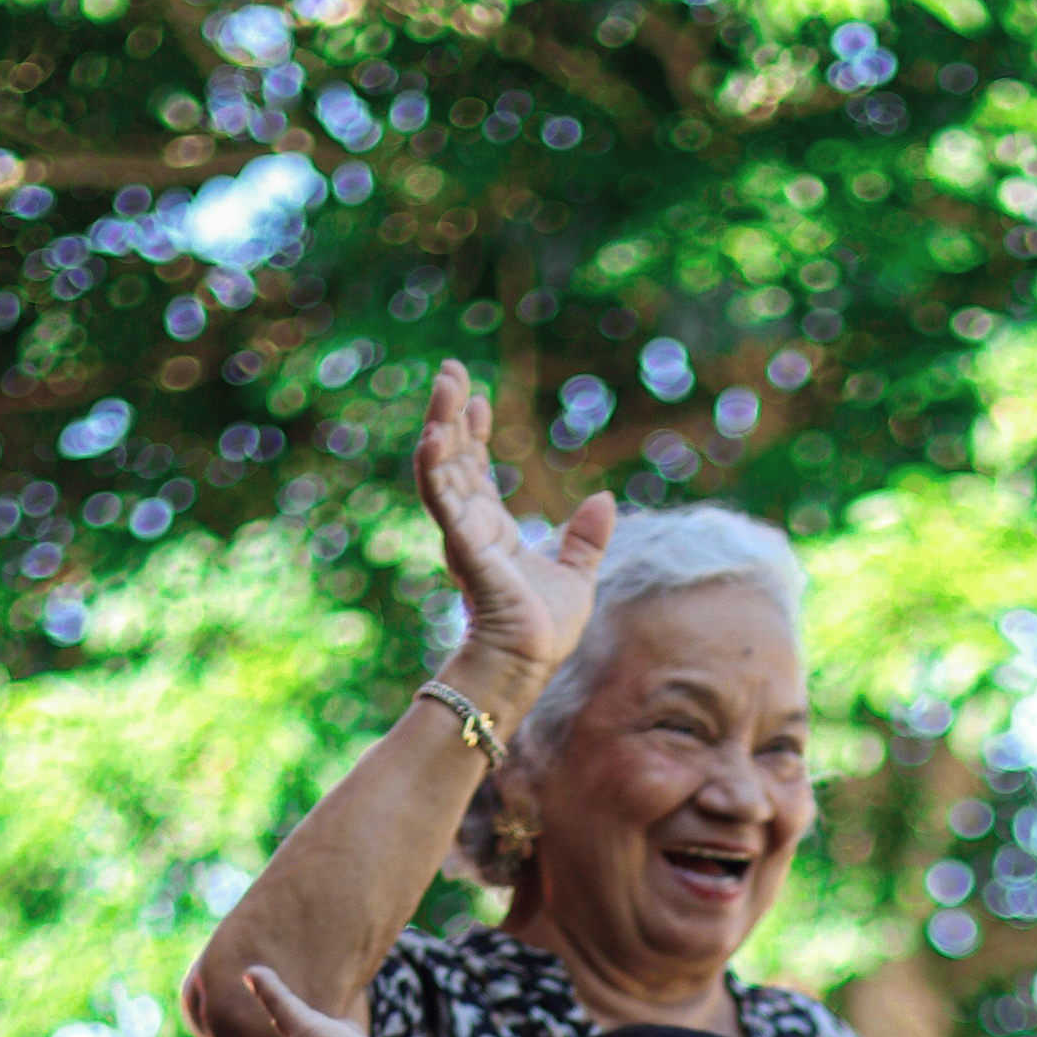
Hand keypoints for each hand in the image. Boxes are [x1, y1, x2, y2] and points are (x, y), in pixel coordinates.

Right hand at [415, 360, 614, 711]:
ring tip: (445, 384)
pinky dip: (434, 468)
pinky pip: (442, 500)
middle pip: (454, 458)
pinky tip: (432, 436)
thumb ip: (586, 538)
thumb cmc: (543, 632)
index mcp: (492, 531)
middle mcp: (471, 528)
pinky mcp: (464, 547)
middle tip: (450, 372)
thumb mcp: (575, 576)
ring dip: (440, 425)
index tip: (478, 398)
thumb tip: (604, 497)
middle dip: (450, 415)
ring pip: (442, 469)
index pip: (475, 471)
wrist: (529, 664)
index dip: (473, 434)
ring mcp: (464, 535)